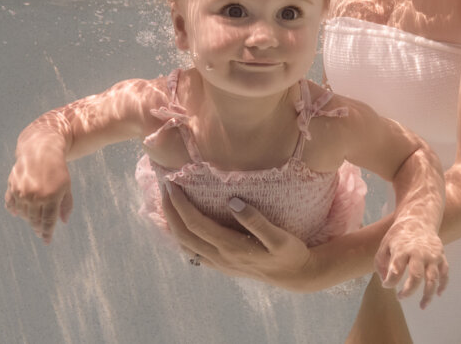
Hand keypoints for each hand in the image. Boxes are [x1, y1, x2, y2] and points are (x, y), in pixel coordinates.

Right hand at [4, 153, 72, 244]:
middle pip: (35, 220)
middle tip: (40, 232)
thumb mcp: (66, 186)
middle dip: (38, 228)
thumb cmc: (58, 170)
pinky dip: (14, 210)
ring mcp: (22, 192)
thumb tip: (63, 222)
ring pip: (23, 214)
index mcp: (51, 197)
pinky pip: (11, 204)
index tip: (47, 241)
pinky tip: (18, 213)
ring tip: (33, 219)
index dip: (47, 233)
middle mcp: (35, 196)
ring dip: (28, 219)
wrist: (41, 151)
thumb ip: (66, 205)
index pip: (48, 222)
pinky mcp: (12, 187)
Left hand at [161, 182, 314, 291]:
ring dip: (171, 224)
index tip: (172, 184)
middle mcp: (220, 257)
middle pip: (184, 234)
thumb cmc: (289, 253)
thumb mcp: (279, 237)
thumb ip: (256, 221)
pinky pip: (192, 252)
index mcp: (231, 247)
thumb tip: (233, 202)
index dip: (181, 204)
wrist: (295, 276)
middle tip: (165, 187)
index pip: (196, 224)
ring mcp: (219, 263)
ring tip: (166, 203)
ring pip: (185, 245)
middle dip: (170, 210)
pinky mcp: (221, 266)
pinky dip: (180, 237)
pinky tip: (178, 226)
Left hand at [375, 220, 448, 308]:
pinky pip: (445, 273)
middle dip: (408, 291)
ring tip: (422, 306)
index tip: (386, 285)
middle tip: (400, 297)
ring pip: (433, 279)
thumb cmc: (399, 235)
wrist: (419, 219)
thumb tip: (385, 281)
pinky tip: (438, 294)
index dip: (390, 282)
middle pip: (416, 276)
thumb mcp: (385, 244)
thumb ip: (381, 262)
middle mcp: (418, 253)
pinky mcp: (441, 256)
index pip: (395, 270)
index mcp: (402, 249)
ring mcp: (432, 255)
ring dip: (428, 295)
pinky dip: (443, 285)